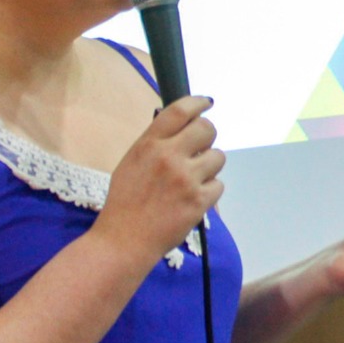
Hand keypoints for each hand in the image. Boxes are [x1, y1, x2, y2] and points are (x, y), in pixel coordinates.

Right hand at [96, 96, 222, 259]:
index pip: (180, 111)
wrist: (125, 240)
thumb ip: (156, 144)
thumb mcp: (131, 162)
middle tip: (202, 147)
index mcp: (149, 144)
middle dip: (208, 136)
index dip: (198, 103)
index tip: (207, 103)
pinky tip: (194, 198)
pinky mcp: (199, 201)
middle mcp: (169, 156)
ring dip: (210, 165)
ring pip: (218, 157)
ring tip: (194, 178)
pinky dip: (210, 191)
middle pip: (207, 129)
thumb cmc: (125, 202)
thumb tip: (183, 129)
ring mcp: (186, 179)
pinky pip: (218, 185)